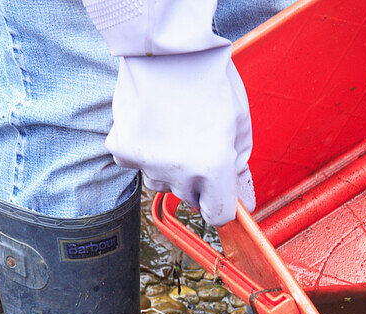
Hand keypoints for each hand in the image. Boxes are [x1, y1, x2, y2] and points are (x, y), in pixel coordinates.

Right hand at [107, 48, 254, 225]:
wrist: (170, 47)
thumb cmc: (210, 79)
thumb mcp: (239, 125)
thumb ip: (238, 168)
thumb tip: (242, 202)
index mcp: (214, 167)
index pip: (218, 214)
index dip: (221, 203)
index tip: (220, 194)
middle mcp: (179, 171)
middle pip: (189, 198)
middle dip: (197, 180)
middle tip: (198, 143)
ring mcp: (147, 161)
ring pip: (161, 182)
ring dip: (169, 167)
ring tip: (175, 129)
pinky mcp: (122, 148)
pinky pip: (135, 164)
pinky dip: (143, 150)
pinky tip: (152, 124)